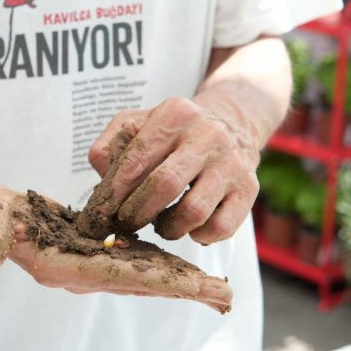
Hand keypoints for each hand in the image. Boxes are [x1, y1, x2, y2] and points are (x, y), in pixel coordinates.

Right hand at [0, 187, 231, 312]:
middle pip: (142, 283)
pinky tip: (188, 268)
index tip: (194, 285)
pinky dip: (165, 268)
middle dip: (182, 289)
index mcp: (61, 268)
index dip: (156, 280)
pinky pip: (138, 264)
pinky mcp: (96, 255)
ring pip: (145, 277)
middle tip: (223, 295)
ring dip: (181, 283)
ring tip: (217, 287)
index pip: (117, 276)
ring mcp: (91, 267)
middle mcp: (82, 274)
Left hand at [87, 97, 260, 244]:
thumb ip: (111, 144)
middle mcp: (208, 135)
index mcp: (175, 114)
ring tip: (160, 225)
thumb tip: (101, 174)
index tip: (100, 214)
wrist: (233, 124)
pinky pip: (221, 227)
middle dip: (136, 213)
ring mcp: (231, 163)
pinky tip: (190, 227)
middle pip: (164, 186)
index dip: (114, 193)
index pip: (136, 160)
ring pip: (193, 211)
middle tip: (126, 224)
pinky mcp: (249, 189)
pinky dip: (199, 235)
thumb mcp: (140, 122)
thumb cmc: (175, 132)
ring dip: (168, 228)